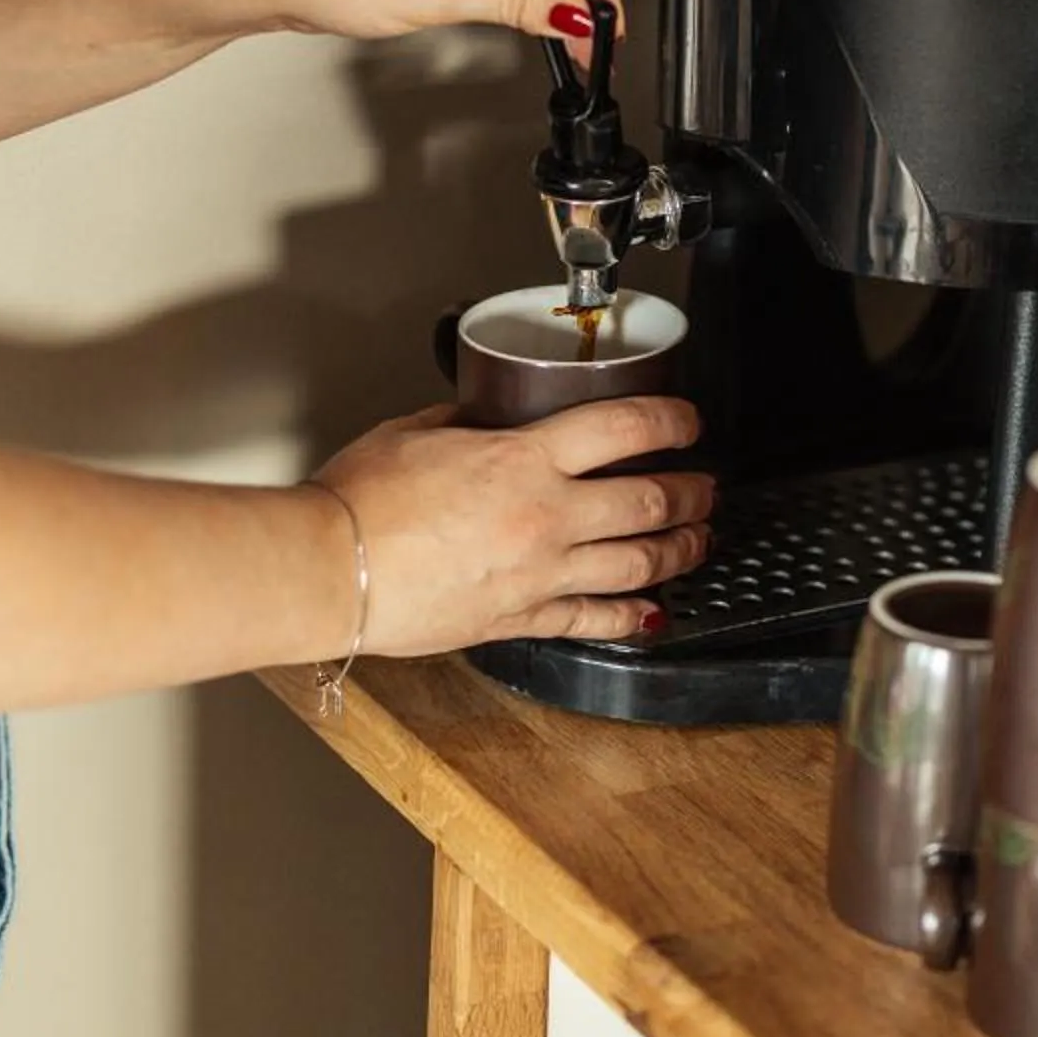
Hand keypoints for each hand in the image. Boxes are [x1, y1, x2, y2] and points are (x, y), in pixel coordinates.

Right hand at [313, 397, 714, 651]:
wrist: (330, 569)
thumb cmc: (359, 500)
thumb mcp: (415, 431)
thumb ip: (465, 422)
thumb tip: (484, 416)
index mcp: (523, 459)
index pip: (625, 428)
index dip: (672, 420)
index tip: (688, 421)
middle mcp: (546, 516)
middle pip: (649, 500)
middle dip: (691, 492)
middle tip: (706, 486)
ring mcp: (539, 574)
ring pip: (638, 563)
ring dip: (679, 550)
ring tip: (698, 541)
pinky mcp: (520, 619)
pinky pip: (593, 620)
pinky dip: (631, 617)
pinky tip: (651, 614)